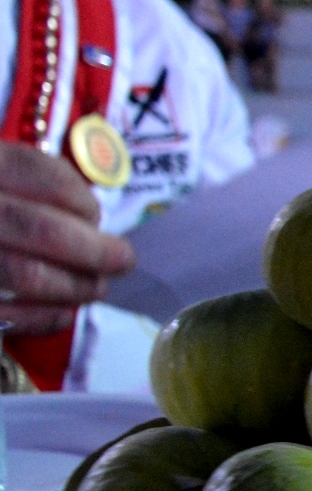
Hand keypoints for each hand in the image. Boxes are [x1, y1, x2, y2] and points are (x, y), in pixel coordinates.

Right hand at [0, 142, 134, 333]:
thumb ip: (24, 188)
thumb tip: (88, 221)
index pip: (36, 173)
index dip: (79, 199)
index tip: (95, 216)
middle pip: (39, 229)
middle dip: (93, 250)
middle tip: (121, 261)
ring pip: (25, 275)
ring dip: (74, 287)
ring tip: (95, 288)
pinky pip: (4, 316)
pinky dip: (42, 318)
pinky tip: (61, 313)